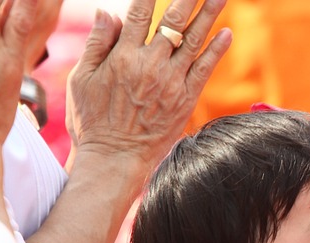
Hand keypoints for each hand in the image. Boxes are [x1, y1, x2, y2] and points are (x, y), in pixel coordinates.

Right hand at [65, 0, 230, 165]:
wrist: (115, 159)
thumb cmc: (92, 121)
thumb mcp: (82, 79)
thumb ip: (97, 44)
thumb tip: (106, 12)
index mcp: (122, 56)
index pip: (139, 14)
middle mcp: (150, 65)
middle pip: (172, 22)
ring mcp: (171, 82)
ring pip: (193, 41)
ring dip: (208, 15)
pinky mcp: (186, 100)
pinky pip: (204, 69)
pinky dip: (216, 50)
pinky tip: (227, 33)